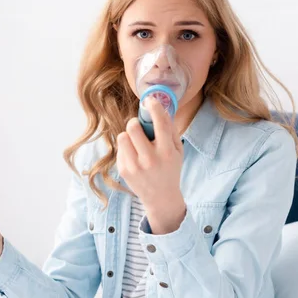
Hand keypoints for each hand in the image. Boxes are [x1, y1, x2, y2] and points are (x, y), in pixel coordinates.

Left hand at [117, 97, 185, 233]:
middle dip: (135, 123)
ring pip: (122, 136)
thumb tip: (160, 108)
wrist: (161, 197)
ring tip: (135, 142)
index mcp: (166, 152)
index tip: (150, 100)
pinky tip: (134, 156)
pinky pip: (120, 149)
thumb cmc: (170, 169)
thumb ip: (170, 129)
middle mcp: (150, 159)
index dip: (154, 107)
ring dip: (128, 135)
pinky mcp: (124, 170)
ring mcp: (135, 166)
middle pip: (133, 127)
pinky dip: (126, 148)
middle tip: (139, 127)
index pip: (160, 123)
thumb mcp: (178, 150)